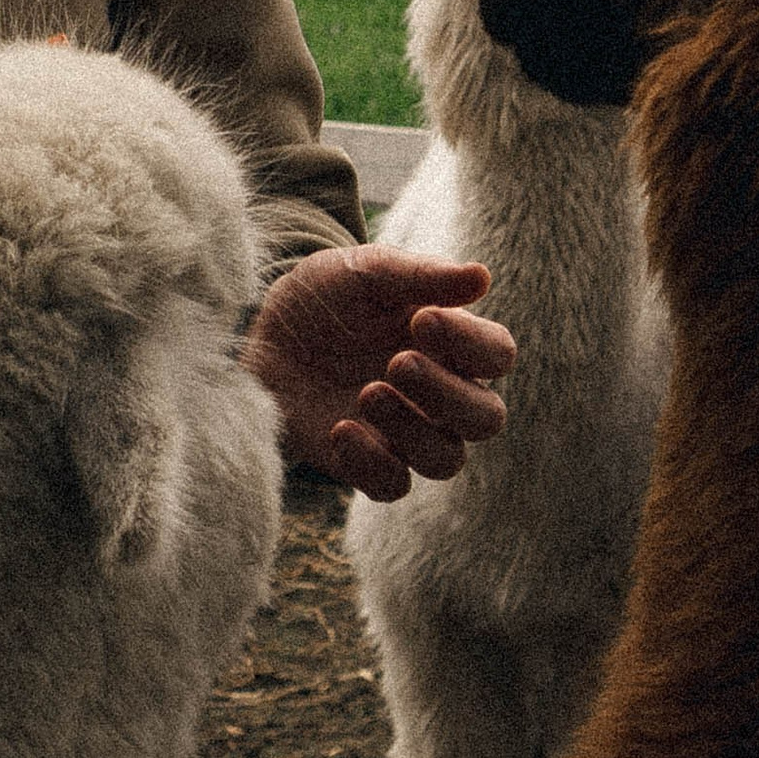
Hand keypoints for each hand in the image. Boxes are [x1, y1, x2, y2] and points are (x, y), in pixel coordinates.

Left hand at [241, 245, 515, 501]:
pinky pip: (393, 485)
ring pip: (446, 460)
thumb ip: (421, 275)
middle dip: (449, 394)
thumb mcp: (365, 271)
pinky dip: (373, 463)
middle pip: (486, 418)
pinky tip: (341, 429)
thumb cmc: (323, 297)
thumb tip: (482, 277)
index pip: (497, 354)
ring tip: (368, 392)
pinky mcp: (367, 463)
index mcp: (450, 342)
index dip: (472, 344)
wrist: (261, 335)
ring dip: (412, 429)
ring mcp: (406, 433)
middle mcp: (439, 393)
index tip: (423, 320)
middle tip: (399, 362)